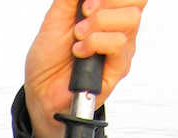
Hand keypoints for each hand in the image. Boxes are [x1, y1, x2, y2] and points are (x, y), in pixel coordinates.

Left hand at [25, 0, 147, 137]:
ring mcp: (121, 51)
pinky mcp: (118, 70)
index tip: (86, 2)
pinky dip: (95, 43)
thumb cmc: (49, 57)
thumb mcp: (57, 15)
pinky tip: (80, 52)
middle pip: (136, 3)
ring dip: (99, 24)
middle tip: (84, 14)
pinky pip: (118, 45)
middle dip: (106, 2)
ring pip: (130, 20)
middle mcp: (118, 30)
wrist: (41, 90)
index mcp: (109, 13)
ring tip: (78, 36)